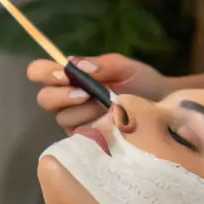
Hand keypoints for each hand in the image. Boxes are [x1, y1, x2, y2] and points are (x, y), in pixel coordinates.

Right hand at [26, 53, 170, 130]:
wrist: (164, 106)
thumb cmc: (142, 82)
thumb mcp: (125, 67)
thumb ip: (102, 64)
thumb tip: (76, 64)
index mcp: (72, 77)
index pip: (39, 71)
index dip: (44, 72)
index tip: (64, 75)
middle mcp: (68, 99)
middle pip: (44, 98)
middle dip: (62, 95)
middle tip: (85, 94)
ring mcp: (76, 121)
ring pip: (61, 118)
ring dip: (82, 111)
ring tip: (107, 108)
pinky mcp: (86, 139)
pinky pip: (77, 135)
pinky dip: (90, 127)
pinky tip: (107, 123)